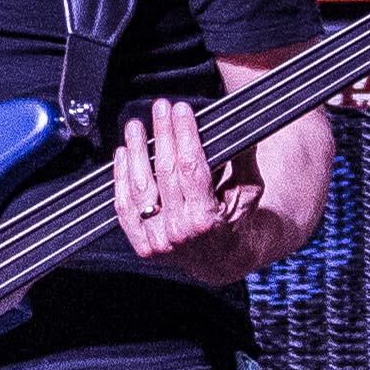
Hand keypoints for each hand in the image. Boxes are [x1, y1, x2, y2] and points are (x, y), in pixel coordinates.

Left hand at [109, 100, 268, 283]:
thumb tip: (242, 126)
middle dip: (162, 134)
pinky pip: (124, 209)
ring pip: (140, 188)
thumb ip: (244, 159)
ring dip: (135, 152)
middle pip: (165, 172)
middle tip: (160, 108)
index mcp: (207, 219)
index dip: (184, 135)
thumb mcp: (250, 191)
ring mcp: (158, 240)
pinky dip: (120, 179)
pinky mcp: (143, 244)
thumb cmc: (237, 221)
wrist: (223, 261)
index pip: (191, 167)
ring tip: (136, 127)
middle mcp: (180, 231)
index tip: (181, 110)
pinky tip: (122, 155)